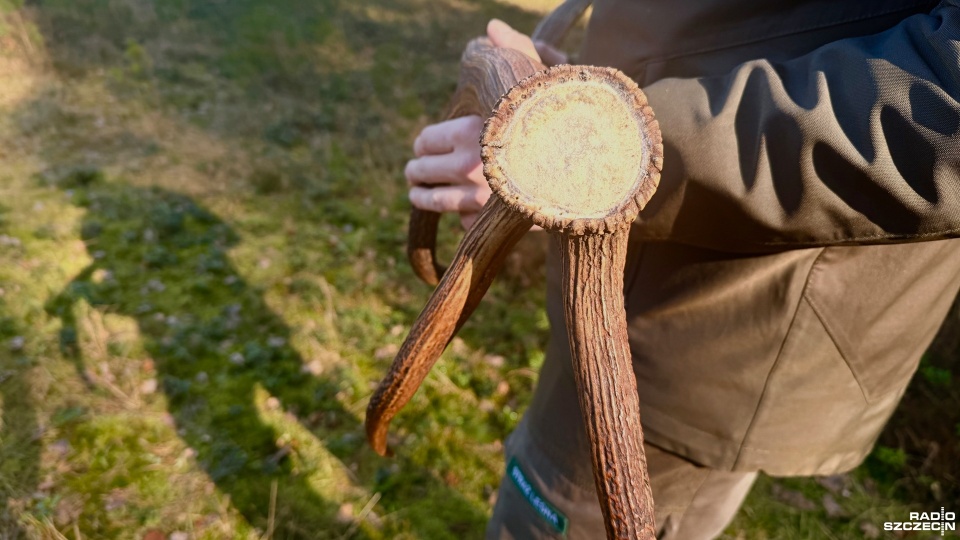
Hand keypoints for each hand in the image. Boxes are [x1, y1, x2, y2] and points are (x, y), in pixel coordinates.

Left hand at [406, 19, 564, 228]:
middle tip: (413, 173)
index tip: (423, 147)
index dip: (424, 144)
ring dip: (422, 198)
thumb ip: (514, 51)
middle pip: (423, 171)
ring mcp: (481, 198)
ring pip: (436, 202)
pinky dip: (463, 218)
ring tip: (417, 194)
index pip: (427, 140)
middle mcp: (471, 166)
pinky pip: (466, 223)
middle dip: (416, 172)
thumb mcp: (539, 80)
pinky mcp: (494, 223)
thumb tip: (493, 28)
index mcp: (471, 130)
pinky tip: (461, 211)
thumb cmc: (563, 119)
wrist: (594, 169)